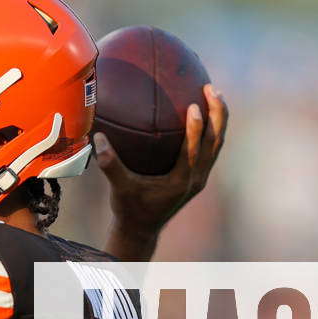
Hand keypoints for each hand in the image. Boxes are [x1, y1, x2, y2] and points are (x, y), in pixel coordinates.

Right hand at [96, 84, 227, 260]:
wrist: (142, 230)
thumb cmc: (130, 208)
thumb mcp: (119, 188)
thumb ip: (109, 164)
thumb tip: (98, 137)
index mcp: (180, 181)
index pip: (194, 150)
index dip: (196, 128)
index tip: (194, 105)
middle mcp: (196, 178)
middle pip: (215, 142)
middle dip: (218, 114)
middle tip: (211, 88)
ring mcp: (199, 177)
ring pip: (217, 144)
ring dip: (219, 119)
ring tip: (213, 93)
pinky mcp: (197, 175)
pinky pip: (210, 148)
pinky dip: (210, 128)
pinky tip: (203, 112)